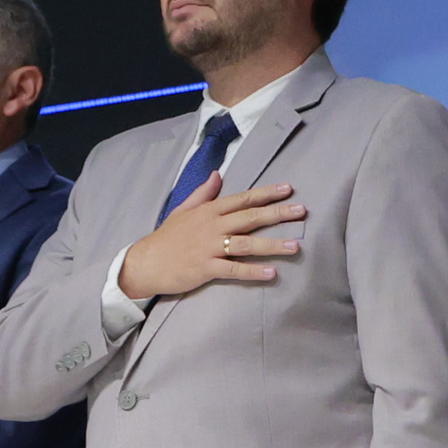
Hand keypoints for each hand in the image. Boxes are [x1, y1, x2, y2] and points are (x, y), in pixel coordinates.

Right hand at [117, 178, 304, 304]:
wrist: (145, 262)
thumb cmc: (167, 237)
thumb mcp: (183, 209)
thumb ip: (203, 193)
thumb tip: (217, 175)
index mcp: (209, 211)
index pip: (242, 199)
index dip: (266, 194)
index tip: (288, 189)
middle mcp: (212, 227)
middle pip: (250, 218)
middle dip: (277, 214)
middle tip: (302, 211)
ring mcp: (209, 248)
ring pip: (246, 245)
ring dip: (272, 245)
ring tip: (295, 246)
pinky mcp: (205, 268)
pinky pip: (233, 270)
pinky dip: (253, 272)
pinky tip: (271, 273)